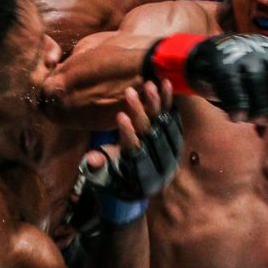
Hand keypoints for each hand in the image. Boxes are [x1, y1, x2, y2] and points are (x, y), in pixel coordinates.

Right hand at [82, 79, 181, 201]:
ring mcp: (169, 148)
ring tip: (149, 84)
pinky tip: (165, 83)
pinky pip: (174, 117)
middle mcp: (158, 160)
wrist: (142, 184)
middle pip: (150, 133)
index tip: (120, 116)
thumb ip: (97, 167)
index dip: (128, 134)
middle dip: (140, 112)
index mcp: (139, 170)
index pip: (134, 150)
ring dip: (157, 103)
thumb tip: (92, 159)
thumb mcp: (103, 176)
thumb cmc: (117, 177)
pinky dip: (170, 101)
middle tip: (129, 92)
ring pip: (164, 123)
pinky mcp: (175, 137)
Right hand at [144, 33, 267, 120]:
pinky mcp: (221, 62)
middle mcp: (258, 47)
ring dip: (257, 105)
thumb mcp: (257, 71)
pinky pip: (233, 87)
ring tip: (253, 120)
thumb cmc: (233, 71)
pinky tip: (236, 117)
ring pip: (256, 82)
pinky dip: (237, 105)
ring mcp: (239, 53)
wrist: (198, 57)